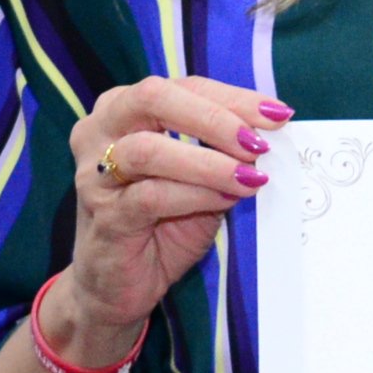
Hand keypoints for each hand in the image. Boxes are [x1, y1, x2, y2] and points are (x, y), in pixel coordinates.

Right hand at [55, 77, 292, 363]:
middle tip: (257, 143)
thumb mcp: (201, 179)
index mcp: (124, 108)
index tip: (276, 115)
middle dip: (214, 118)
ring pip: (149, 149)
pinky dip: (195, 195)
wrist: (117, 286)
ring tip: (249, 176)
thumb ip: (224, 152)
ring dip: (208, 162)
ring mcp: (96, 174)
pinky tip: (225, 199)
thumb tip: (271, 133)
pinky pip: (150, 196)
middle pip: (154, 98)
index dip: (232, 97)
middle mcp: (100, 131)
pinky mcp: (104, 216)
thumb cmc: (161, 224)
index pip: (183, 86)